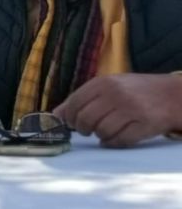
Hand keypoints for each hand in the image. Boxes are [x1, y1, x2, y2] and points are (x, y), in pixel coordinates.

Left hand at [54, 73, 181, 147]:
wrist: (171, 95)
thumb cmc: (134, 90)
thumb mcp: (107, 86)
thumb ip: (81, 98)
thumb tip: (55, 115)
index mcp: (102, 83)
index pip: (74, 104)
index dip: (70, 118)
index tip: (73, 123)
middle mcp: (115, 94)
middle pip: (85, 119)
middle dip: (83, 129)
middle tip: (88, 130)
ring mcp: (130, 109)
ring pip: (101, 131)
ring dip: (99, 136)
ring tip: (104, 132)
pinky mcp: (144, 125)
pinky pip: (120, 140)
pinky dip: (112, 143)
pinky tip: (113, 139)